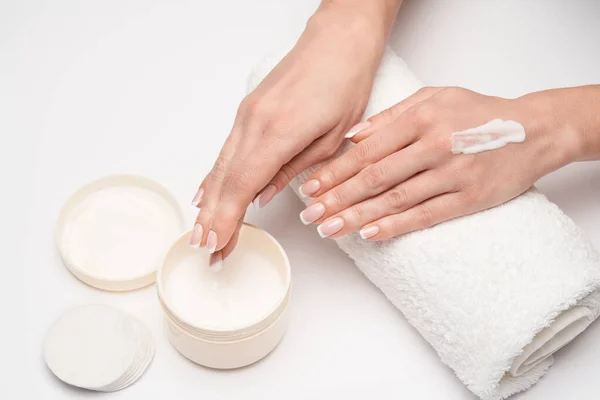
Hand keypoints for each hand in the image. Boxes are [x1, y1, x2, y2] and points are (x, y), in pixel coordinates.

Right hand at [190, 3, 397, 256]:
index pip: (243, 185)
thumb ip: (294, 169)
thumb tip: (261, 196)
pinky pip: (226, 151)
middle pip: (226, 180)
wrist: (337, 42)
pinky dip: (214, 176)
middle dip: (213, 218)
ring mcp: (247, 116)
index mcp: (280, 133)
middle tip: (204, 249)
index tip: (216, 244)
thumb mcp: (331, 136)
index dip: (226, 219)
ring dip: (210, 202)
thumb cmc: (344, 84)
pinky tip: (205, 193)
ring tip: (201, 230)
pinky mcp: (248, 112)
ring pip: (221, 166)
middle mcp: (254, 124)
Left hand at [298, 86, 579, 239]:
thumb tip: (352, 137)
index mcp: (421, 118)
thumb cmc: (477, 113)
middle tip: (309, 215)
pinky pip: (426, 215)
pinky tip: (369, 235)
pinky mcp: (469, 198)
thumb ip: (391, 116)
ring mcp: (453, 173)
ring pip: (396, 200)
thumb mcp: (434, 98)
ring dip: (358, 217)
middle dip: (337, 198)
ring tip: (328, 230)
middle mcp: (434, 145)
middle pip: (375, 177)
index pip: (367, 150)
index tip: (310, 187)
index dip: (335, 171)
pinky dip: (396, 226)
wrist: (533, 131)